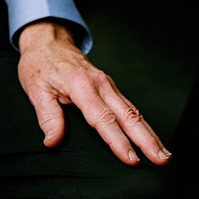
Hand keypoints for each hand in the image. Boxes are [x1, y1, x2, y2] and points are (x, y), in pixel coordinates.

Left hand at [17, 20, 171, 165]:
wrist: (46, 39)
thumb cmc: (40, 63)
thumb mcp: (35, 87)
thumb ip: (47, 115)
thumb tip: (53, 140)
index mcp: (80, 85)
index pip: (102, 118)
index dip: (117, 140)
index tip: (131, 158)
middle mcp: (99, 83)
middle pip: (127, 114)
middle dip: (146, 139)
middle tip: (161, 159)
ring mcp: (106, 83)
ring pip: (132, 110)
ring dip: (149, 133)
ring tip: (164, 154)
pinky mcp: (109, 85)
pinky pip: (128, 105)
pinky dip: (141, 123)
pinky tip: (150, 137)